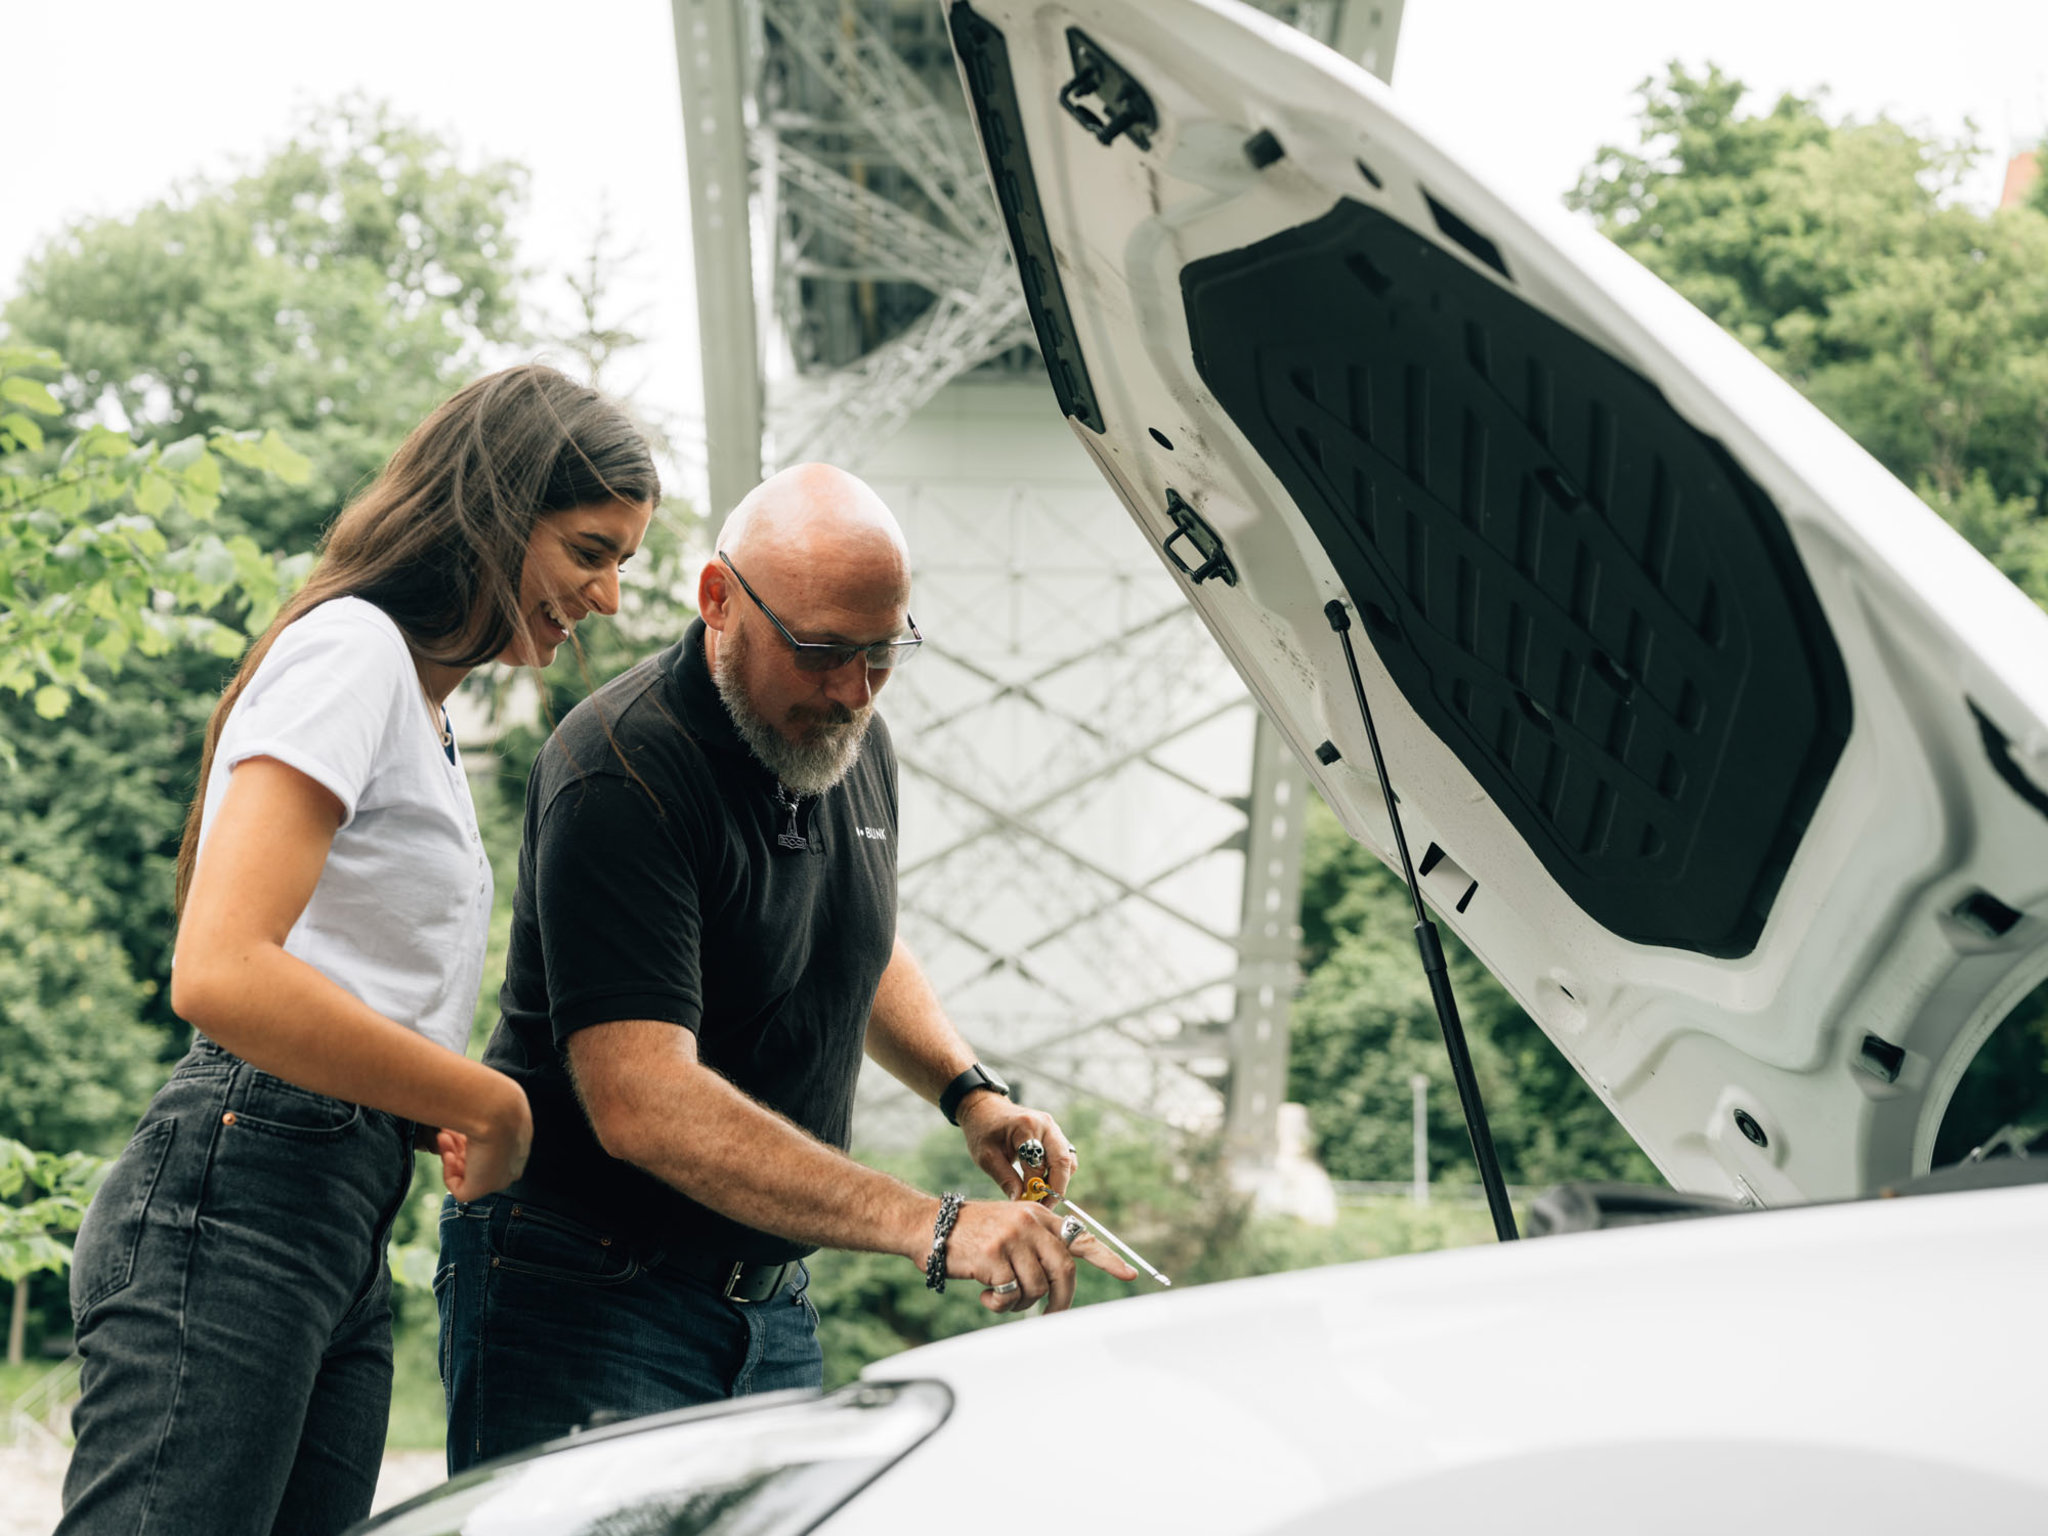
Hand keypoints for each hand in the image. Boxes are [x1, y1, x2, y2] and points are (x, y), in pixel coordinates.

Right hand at [440, 1077, 531, 1201]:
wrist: (497, 1109)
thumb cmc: (493, 1098)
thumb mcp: (491, 1099)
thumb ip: (479, 1105)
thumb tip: (461, 1098)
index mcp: (518, 1141)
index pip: (491, 1148)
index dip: (471, 1138)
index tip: (458, 1125)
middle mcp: (512, 1161)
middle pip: (479, 1160)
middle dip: (459, 1146)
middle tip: (446, 1131)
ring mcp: (499, 1177)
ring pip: (469, 1174)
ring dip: (451, 1155)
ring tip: (444, 1136)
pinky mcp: (483, 1188)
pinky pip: (459, 1190)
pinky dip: (449, 1172)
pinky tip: (449, 1153)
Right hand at [941, 1198, 1138, 1313]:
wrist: (930, 1226)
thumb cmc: (971, 1235)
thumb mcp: (1010, 1227)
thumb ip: (1036, 1244)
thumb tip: (1060, 1280)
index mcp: (1038, 1216)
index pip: (1080, 1237)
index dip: (1107, 1259)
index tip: (1130, 1274)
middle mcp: (1030, 1223)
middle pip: (1063, 1271)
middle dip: (1061, 1300)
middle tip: (1052, 1316)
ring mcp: (1013, 1238)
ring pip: (1037, 1287)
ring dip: (1021, 1303)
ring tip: (1002, 1296)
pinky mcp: (994, 1256)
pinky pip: (1011, 1296)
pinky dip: (1001, 1306)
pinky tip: (986, 1296)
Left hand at [958, 1096, 1078, 1199]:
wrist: (986, 1109)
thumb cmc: (983, 1131)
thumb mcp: (986, 1156)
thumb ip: (1005, 1178)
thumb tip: (1019, 1201)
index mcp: (1026, 1126)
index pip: (1038, 1165)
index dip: (1035, 1188)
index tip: (1027, 1204)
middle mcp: (1046, 1125)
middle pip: (1063, 1161)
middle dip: (1057, 1188)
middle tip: (1044, 1206)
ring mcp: (1053, 1128)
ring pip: (1069, 1160)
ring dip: (1059, 1181)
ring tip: (1042, 1195)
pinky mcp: (1056, 1134)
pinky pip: (1065, 1157)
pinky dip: (1059, 1173)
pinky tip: (1043, 1183)